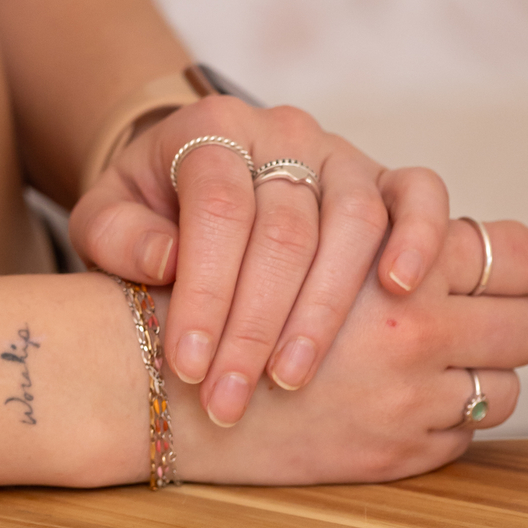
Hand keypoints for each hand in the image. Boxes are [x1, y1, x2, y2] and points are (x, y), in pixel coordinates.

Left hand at [71, 97, 462, 421]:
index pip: (217, 206)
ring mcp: (339, 153)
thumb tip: (164, 262)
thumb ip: (119, 235)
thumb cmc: (150, 208)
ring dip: (324, 309)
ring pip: (353, 219)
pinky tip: (401, 290)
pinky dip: (419, 236)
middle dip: (254, 325)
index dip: (205, 291)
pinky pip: (419, 191)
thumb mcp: (107, 216)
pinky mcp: (384, 178)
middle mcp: (282, 131)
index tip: (186, 365)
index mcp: (210, 129)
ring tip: (292, 377)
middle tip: (230, 398)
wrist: (193, 173)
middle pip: (284, 226)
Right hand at [157, 214, 527, 482]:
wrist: (161, 377)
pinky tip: (396, 400)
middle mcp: (419, 326)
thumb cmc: (214, 288)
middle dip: (505, 318)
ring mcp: (413, 397)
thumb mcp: (289, 221)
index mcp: (400, 258)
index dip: (505, 258)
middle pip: (527, 324)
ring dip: (479, 372)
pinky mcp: (397, 456)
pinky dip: (442, 418)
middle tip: (470, 315)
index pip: (515, 254)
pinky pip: (463, 435)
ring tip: (436, 361)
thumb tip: (449, 242)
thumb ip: (379, 220)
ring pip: (505, 386)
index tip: (476, 266)